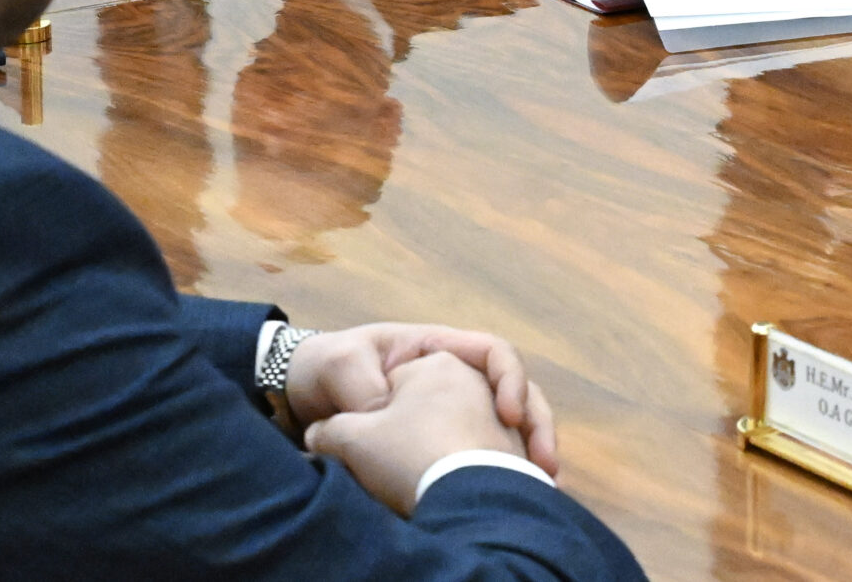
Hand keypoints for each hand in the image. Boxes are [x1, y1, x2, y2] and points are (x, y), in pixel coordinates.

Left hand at [284, 322, 556, 475]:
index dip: (510, 379)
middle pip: (518, 395)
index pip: (493, 352)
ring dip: (528, 455)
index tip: (507, 414)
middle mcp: (454, 379)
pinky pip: (486, 456)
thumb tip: (385, 418)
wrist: (306, 394)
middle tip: (545, 466)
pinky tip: (514, 501)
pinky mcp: (447, 444)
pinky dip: (503, 475)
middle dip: (538, 426)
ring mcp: (455, 412)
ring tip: (541, 488)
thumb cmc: (326, 368)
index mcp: (437, 349)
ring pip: (509, 430)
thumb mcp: (338, 366)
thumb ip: (361, 388)